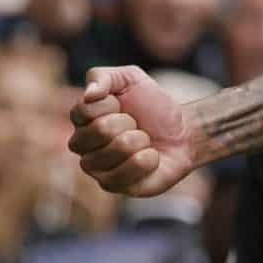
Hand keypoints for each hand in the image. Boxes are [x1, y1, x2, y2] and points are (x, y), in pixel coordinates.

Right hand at [68, 65, 198, 195]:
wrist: (182, 132)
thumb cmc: (152, 106)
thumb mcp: (130, 78)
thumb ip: (102, 76)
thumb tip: (88, 93)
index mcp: (81, 120)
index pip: (85, 110)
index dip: (111, 104)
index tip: (122, 105)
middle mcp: (82, 146)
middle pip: (101, 130)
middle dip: (129, 122)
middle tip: (136, 125)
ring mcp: (96, 169)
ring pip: (118, 149)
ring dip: (141, 140)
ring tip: (144, 141)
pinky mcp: (114, 186)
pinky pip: (129, 172)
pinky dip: (148, 160)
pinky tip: (150, 158)